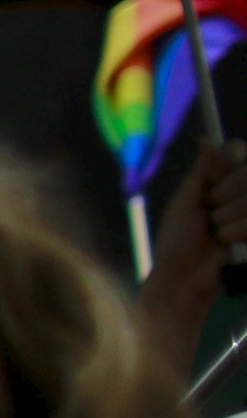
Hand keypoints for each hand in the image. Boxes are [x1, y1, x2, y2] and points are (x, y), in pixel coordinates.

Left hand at [146, 141, 246, 373]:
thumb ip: (200, 171)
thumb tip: (205, 138)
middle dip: (222, 196)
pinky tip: (227, 243)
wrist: (183, 279)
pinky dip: (236, 230)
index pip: (237, 150)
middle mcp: (243, 191)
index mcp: (222, 180)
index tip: (211, 181)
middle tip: (209, 217)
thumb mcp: (184, 203)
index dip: (226, 161)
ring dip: (228, 217)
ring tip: (217, 233)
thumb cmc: (177, 242)